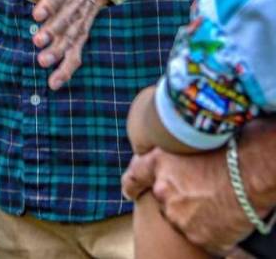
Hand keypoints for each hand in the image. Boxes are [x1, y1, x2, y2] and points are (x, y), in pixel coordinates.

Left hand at [0, 0, 107, 88]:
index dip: (47, 5)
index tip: (37, 14)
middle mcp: (69, 8)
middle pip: (62, 21)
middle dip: (51, 32)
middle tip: (37, 41)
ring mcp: (75, 26)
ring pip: (69, 40)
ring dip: (57, 52)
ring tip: (43, 62)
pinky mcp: (79, 40)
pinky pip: (75, 56)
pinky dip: (66, 71)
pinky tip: (53, 84)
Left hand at [122, 148, 251, 254]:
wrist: (251, 173)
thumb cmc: (228, 150)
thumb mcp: (191, 144)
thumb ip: (176, 157)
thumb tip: (175, 162)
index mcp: (158, 165)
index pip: (135, 176)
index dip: (131, 185)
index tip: (129, 191)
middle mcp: (163, 192)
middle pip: (165, 201)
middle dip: (179, 199)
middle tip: (202, 193)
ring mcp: (179, 217)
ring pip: (184, 220)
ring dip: (197, 216)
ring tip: (219, 204)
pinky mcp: (198, 237)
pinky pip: (204, 237)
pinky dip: (214, 232)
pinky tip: (227, 219)